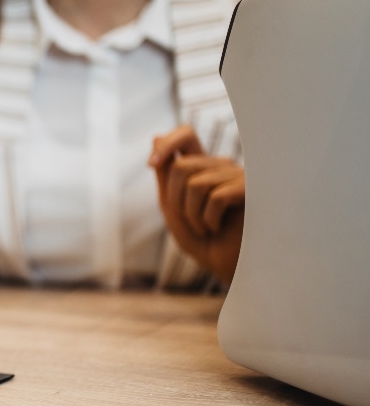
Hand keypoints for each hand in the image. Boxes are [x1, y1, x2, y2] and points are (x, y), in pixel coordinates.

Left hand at [149, 125, 244, 282]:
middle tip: (190, 221)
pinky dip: (208, 219)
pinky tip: (219, 229)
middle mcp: (223, 167)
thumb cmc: (205, 242)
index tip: (151, 164)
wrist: (232, 270)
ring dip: (192, 214)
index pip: (186, 135)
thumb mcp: (175, 209)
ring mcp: (240, 177)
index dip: (167, 143)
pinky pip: (215, 197)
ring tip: (206, 228)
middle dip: (175, 200)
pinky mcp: (253, 191)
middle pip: (182, 166)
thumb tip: (156, 136)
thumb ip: (166, 176)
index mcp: (205, 169)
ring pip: (195, 183)